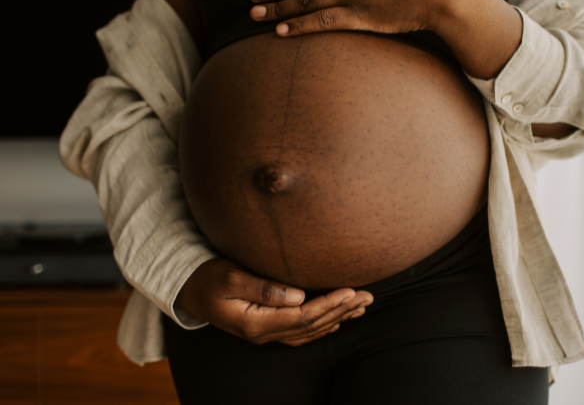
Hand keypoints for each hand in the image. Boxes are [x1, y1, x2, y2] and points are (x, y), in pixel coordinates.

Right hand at [174, 258, 373, 345]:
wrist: (187, 289)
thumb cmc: (207, 278)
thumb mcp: (229, 277)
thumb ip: (263, 287)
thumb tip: (297, 295)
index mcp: (256, 323)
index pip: (302, 317)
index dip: (329, 305)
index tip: (351, 291)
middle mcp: (264, 333)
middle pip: (311, 326)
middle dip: (342, 310)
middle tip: (368, 296)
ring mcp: (265, 333)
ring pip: (310, 330)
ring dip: (338, 317)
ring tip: (362, 305)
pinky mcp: (267, 327)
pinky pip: (302, 331)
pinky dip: (323, 323)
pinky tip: (339, 317)